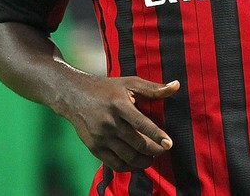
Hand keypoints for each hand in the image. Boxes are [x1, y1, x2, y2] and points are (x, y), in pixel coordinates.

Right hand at [59, 75, 180, 171]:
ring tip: (152, 157)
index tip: (169, 143)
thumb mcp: (129, 82)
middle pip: (137, 143)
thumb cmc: (106, 88)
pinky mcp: (94, 147)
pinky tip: (137, 163)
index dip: (158, 136)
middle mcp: (109, 122)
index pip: (142, 124)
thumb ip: (153, 87)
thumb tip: (176, 86)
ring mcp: (100, 137)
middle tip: (163, 150)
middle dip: (154, 150)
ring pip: (127, 156)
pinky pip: (114, 164)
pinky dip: (128, 167)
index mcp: (119, 105)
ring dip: (143, 161)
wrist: (74, 96)